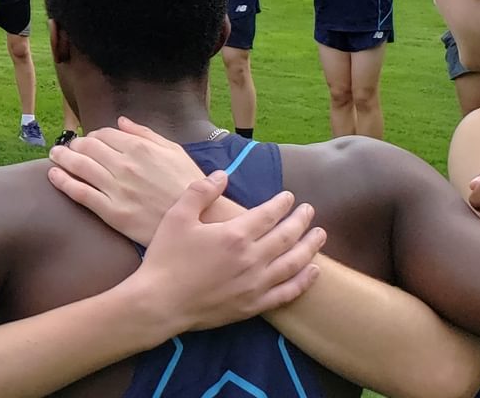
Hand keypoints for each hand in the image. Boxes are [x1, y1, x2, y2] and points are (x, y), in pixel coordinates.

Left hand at [46, 117, 211, 244]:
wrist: (200, 220)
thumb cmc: (190, 185)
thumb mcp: (174, 151)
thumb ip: (145, 134)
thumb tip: (121, 121)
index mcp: (139, 147)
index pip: (104, 135)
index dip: (93, 136)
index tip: (89, 140)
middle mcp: (124, 165)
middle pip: (87, 148)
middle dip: (74, 145)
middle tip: (68, 147)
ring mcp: (116, 188)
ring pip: (79, 167)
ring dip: (62, 158)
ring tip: (54, 155)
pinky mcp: (111, 212)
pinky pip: (80, 193)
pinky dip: (62, 181)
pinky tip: (53, 175)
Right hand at [132, 173, 324, 331]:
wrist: (159, 303)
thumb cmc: (166, 258)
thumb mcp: (177, 217)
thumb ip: (200, 192)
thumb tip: (222, 175)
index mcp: (235, 235)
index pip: (268, 214)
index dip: (281, 203)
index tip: (289, 196)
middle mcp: (252, 259)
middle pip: (286, 236)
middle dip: (301, 220)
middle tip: (309, 210)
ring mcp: (256, 284)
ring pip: (293, 263)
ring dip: (310, 247)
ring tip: (320, 235)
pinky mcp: (254, 305)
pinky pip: (287, 293)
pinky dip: (304, 281)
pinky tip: (313, 272)